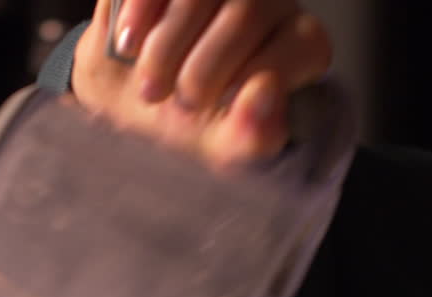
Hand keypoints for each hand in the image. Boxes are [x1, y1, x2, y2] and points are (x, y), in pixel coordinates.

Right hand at [70, 0, 331, 167]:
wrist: (128, 103)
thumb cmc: (189, 124)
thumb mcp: (221, 146)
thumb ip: (253, 133)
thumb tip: (266, 92)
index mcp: (297, 44)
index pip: (304, 43)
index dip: (262, 75)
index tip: (221, 108)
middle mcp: (266, 1)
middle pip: (247, 11)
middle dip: (203, 68)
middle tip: (179, 105)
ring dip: (167, 45)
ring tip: (148, 87)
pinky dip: (139, 12)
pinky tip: (127, 45)